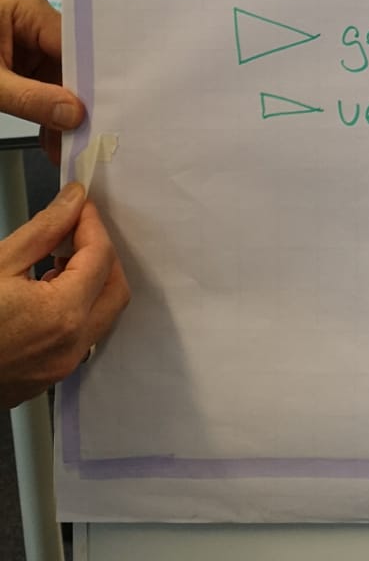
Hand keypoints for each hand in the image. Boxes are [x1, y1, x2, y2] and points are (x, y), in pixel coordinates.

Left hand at [0, 0, 83, 162]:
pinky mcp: (19, 61)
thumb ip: (31, 99)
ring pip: (57, 77)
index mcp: (24, 6)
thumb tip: (75, 115)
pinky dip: (45, 112)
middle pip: (67, 59)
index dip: (87, 74)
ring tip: (70, 147)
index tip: (105, 107)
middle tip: (92, 133)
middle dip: (74, 99)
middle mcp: (30, 18)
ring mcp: (25, 40)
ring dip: (61, 112)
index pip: (69, 40)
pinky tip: (53, 141)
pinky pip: (42, 85)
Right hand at [0, 182, 130, 408]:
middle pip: (115, 289)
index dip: (92, 224)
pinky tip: (46, 294)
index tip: (79, 206)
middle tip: (76, 233)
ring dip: (91, 283)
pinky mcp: (47, 377)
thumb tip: (73, 200)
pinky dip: (77, 309)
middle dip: (103, 255)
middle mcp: (71, 346)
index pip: (101, 256)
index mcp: (62, 314)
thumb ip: (44, 230)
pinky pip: (81, 337)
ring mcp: (61, 367)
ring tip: (57, 262)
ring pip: (102, 316)